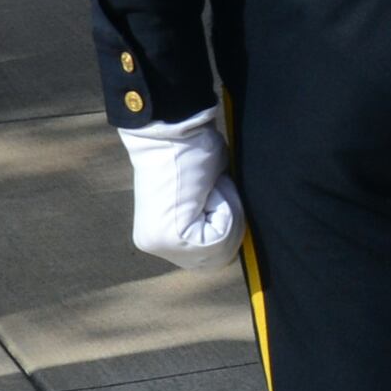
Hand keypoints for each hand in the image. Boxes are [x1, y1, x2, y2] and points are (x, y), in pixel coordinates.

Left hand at [121, 112, 243, 270]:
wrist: (172, 132)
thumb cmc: (191, 152)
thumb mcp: (204, 195)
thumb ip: (211, 218)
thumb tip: (236, 235)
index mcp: (159, 237)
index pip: (210, 254)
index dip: (227, 227)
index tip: (215, 194)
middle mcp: (154, 246)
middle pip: (216, 258)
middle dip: (228, 225)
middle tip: (217, 190)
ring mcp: (159, 245)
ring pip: (220, 250)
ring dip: (226, 214)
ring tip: (211, 188)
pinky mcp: (170, 238)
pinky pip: (218, 239)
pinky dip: (225, 210)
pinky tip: (208, 190)